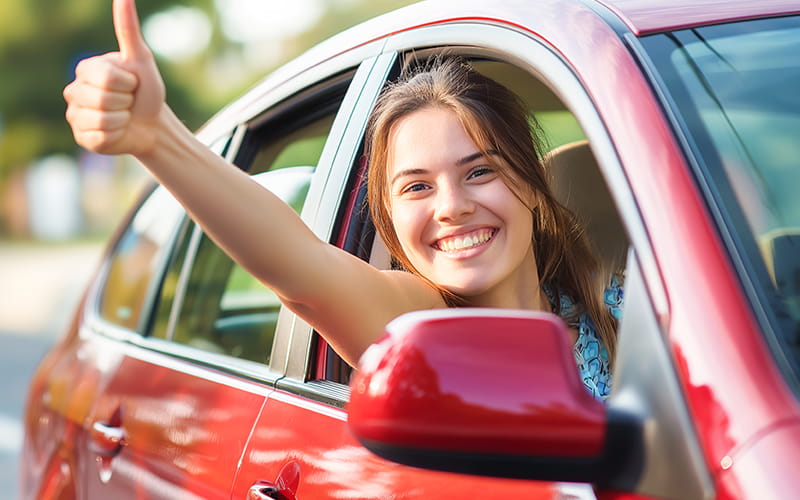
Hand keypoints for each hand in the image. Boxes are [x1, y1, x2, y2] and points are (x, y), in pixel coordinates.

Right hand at [64, 0, 165, 155]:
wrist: (153, 125)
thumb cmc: (146, 91)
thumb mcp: (141, 59)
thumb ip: (129, 29)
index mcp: (86, 69)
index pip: (107, 77)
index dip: (128, 83)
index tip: (132, 84)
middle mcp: (74, 91)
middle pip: (104, 98)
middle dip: (126, 102)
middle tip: (128, 102)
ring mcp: (76, 116)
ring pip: (102, 119)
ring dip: (123, 119)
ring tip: (124, 116)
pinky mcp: (82, 138)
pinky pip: (100, 137)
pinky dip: (117, 135)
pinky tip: (118, 131)